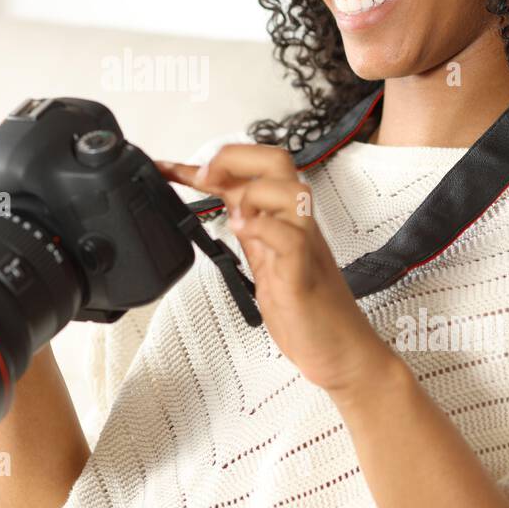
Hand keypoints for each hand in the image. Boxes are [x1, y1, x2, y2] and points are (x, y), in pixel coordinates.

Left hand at [156, 145, 392, 396]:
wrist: (341, 350)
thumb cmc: (305, 309)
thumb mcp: (264, 259)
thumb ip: (246, 227)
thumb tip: (219, 201)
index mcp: (280, 219)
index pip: (249, 172)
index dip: (206, 164)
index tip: (167, 167)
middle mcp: (294, 225)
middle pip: (276, 162)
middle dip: (234, 157)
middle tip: (201, 175)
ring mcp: (303, 246)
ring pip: (290, 191)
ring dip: (253, 190)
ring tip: (231, 211)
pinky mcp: (303, 274)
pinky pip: (291, 238)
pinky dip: (264, 227)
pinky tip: (243, 230)